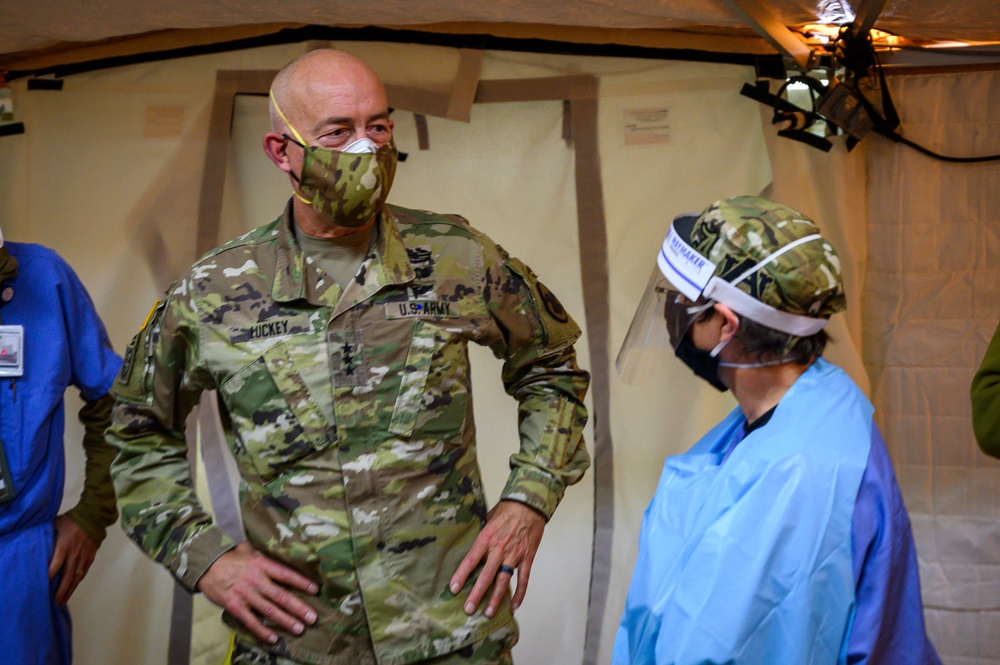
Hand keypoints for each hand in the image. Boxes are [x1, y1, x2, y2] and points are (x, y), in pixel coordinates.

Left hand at [49, 514, 97, 604]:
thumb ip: (50, 536)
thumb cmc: (72, 520)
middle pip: (67, 576)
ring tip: (63, 601)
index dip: (50, 576)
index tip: (44, 587)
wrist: (93, 516)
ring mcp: (84, 556)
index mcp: (65, 545)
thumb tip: (39, 545)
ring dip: (70, 590)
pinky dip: (78, 582)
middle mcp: (75, 553)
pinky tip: (73, 588)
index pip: (56, 564)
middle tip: (55, 602)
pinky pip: (83, 572)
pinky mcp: (91, 557)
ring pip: (77, 577)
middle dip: (61, 591)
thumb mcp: (57, 525)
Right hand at [197, 541, 319, 644]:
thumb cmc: (230, 557)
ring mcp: (246, 594)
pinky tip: (274, 638)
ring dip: (286, 621)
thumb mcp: (249, 549)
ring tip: (300, 628)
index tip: (315, 590)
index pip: (286, 574)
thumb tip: (282, 551)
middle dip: (299, 608)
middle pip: (281, 596)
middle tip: (313, 618)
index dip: (301, 582)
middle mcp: (256, 580)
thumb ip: (265, 555)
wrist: (205, 565)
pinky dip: (262, 631)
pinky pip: (251, 621)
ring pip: (269, 610)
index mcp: (262, 564)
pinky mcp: (235, 606)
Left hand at [449, 500, 544, 617]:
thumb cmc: (507, 510)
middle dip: (477, 594)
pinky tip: (515, 605)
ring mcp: (514, 555)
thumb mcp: (488, 518)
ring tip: (488, 612)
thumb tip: (471, 543)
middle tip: (469, 609)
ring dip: (496, 598)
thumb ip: (481, 533)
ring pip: (504, 581)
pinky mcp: (527, 558)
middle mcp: (499, 549)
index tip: (453, 589)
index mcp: (486, 538)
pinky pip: (523, 579)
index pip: (471, 560)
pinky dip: (520, 593)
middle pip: (486, 576)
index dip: (461, 576)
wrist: (529, 504)